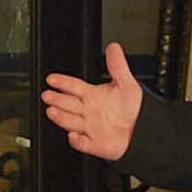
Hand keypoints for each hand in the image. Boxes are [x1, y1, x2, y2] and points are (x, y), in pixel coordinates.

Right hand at [44, 44, 143, 162]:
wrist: (144, 130)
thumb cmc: (135, 109)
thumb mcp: (128, 84)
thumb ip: (118, 66)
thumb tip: (114, 47)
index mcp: (93, 96)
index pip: (74, 86)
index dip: (63, 82)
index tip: (52, 79)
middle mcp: (88, 111)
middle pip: (69, 104)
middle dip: (57, 99)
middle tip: (47, 95)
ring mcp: (90, 128)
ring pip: (71, 122)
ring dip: (61, 117)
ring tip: (52, 111)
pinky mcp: (95, 144)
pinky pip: (83, 143)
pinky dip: (77, 141)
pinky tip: (73, 135)